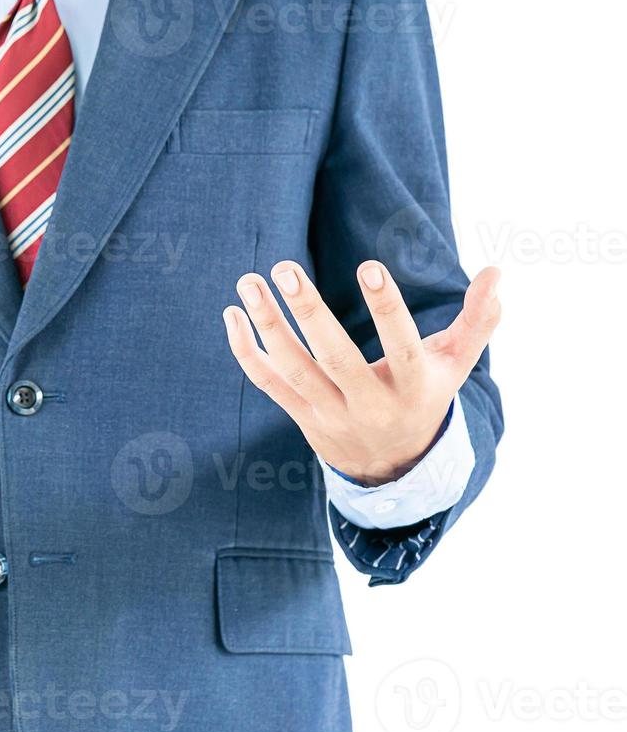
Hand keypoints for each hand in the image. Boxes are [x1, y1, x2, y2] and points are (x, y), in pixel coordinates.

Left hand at [222, 260, 500, 484]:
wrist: (393, 467)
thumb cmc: (424, 397)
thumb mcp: (455, 365)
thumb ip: (478, 320)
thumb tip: (498, 271)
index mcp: (413, 386)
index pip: (401, 345)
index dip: (386, 307)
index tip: (368, 265)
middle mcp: (370, 403)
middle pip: (334, 358)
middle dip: (308, 312)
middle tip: (285, 268)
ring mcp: (331, 413)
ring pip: (293, 369)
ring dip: (268, 325)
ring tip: (249, 281)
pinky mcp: (301, 416)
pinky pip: (268, 383)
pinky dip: (246, 352)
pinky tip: (232, 314)